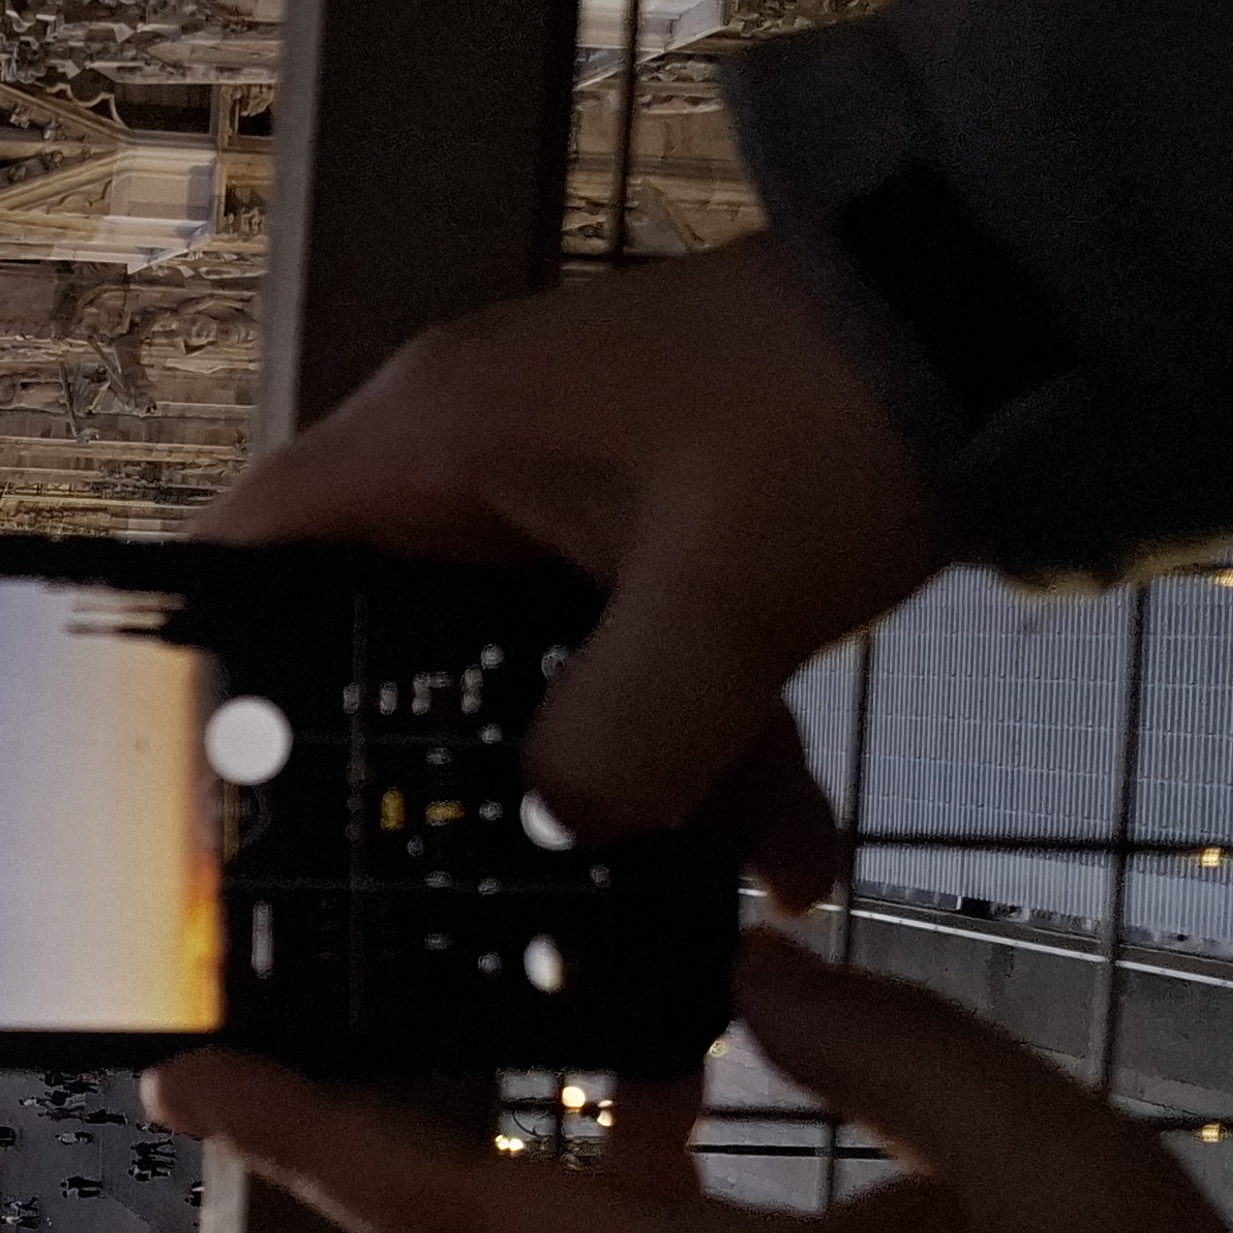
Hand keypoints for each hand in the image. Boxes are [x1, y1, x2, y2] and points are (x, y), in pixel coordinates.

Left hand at [145, 933, 1232, 1232]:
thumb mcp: (1054, 1166)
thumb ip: (880, 1046)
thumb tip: (738, 969)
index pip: (461, 1217)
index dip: (314, 1141)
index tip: (188, 1080)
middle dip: (392, 1135)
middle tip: (310, 1017)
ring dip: (529, 1174)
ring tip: (543, 1028)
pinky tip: (668, 1132)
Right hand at [196, 237, 953, 884]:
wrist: (1018, 311)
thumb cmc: (837, 410)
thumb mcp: (727, 595)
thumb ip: (625, 739)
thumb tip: (561, 842)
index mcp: (435, 439)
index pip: (249, 554)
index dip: (214, 678)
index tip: (226, 815)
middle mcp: (475, 469)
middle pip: (388, 654)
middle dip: (437, 790)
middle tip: (445, 917)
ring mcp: (570, 507)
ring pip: (534, 686)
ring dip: (614, 800)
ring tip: (684, 921)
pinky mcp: (661, 542)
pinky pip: (640, 673)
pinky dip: (705, 759)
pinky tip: (790, 860)